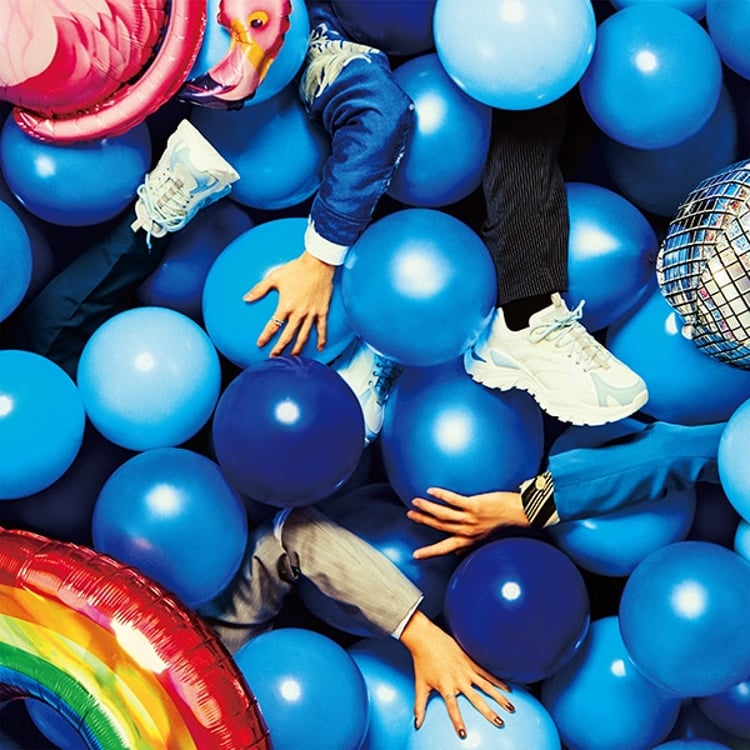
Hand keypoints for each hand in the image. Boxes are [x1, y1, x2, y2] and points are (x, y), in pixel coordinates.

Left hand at [243, 251, 335, 355]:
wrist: (318, 264)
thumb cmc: (296, 269)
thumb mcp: (274, 277)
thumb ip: (259, 289)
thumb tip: (245, 298)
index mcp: (285, 306)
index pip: (273, 326)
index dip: (266, 336)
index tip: (260, 344)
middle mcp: (298, 313)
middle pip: (288, 335)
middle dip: (280, 348)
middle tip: (275, 357)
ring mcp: (311, 313)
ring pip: (304, 335)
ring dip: (298, 348)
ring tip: (293, 357)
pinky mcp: (322, 311)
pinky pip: (322, 328)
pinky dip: (321, 339)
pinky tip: (320, 348)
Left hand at [400, 611, 513, 736]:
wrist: (426, 638)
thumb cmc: (422, 662)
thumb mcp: (420, 685)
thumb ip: (420, 706)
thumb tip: (416, 724)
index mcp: (445, 686)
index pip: (452, 707)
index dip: (457, 721)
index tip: (464, 734)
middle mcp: (458, 679)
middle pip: (476, 699)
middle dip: (489, 712)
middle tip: (500, 723)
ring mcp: (466, 669)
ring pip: (486, 686)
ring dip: (499, 697)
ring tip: (510, 707)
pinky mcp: (471, 661)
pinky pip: (487, 673)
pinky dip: (497, 681)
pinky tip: (508, 688)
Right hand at [406, 487, 528, 558]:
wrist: (523, 514)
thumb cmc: (507, 523)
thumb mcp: (487, 537)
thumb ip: (472, 541)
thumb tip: (460, 548)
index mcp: (470, 539)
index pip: (446, 547)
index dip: (430, 552)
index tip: (416, 555)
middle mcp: (468, 531)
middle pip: (440, 526)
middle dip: (424, 521)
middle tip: (410, 515)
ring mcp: (470, 518)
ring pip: (443, 514)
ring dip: (427, 508)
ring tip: (415, 502)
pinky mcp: (475, 506)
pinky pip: (454, 500)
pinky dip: (441, 496)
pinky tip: (431, 491)